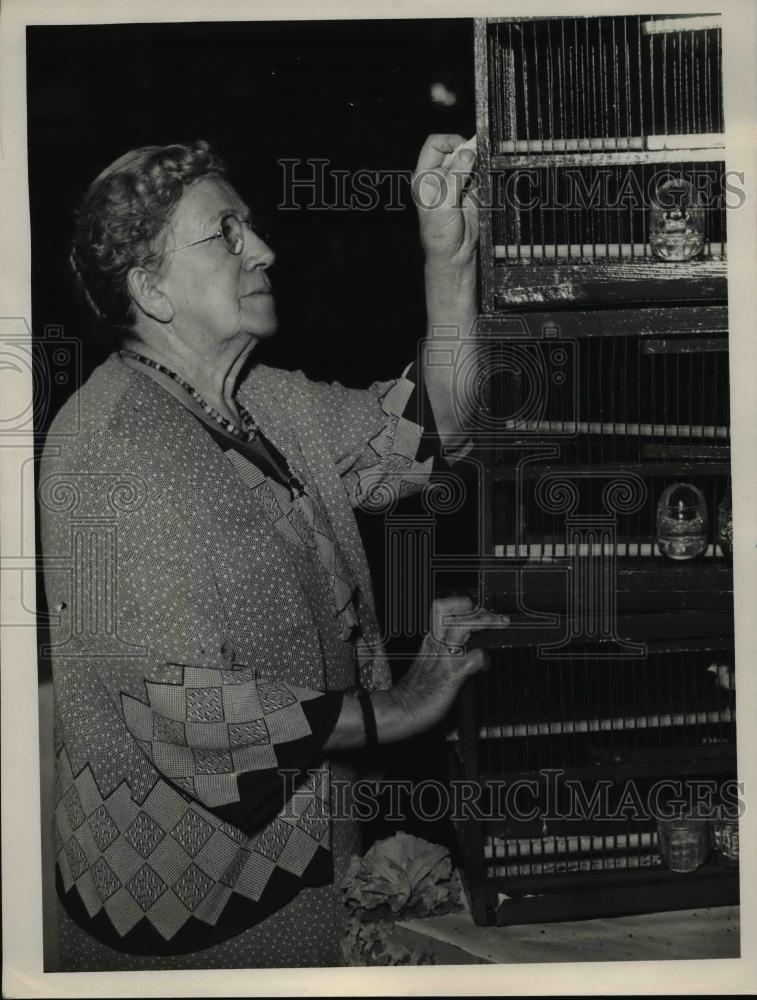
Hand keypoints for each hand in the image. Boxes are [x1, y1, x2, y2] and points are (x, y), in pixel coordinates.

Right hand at [386, 597, 507, 738]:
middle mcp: (437, 643)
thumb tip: (466, 641)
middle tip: (496, 618)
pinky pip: (474, 658)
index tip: (478, 609)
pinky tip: (485, 664)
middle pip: (453, 611)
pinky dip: (484, 659)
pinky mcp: (452, 674)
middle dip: (478, 610)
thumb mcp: (428, 658)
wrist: (404, 708)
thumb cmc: (418, 689)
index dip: (462, 604)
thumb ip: (444, 646)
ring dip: (484, 623)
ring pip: (463, 627)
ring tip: (499, 626)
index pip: (442, 607)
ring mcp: (445, 657)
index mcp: (431, 638)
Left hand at [413, 133, 478, 267]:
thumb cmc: (439, 233)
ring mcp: (457, 181)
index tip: (464, 148)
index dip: (449, 142)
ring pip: (470, 159)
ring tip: (482, 173)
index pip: (434, 144)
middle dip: (468, 151)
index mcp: (425, 176)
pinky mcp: (473, 189)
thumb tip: (468, 152)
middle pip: (455, 149)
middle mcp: (440, 175)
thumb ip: (456, 177)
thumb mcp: (444, 204)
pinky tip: (486, 181)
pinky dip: (486, 172)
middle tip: (479, 158)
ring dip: (478, 162)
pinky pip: (481, 172)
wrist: (454, 254)